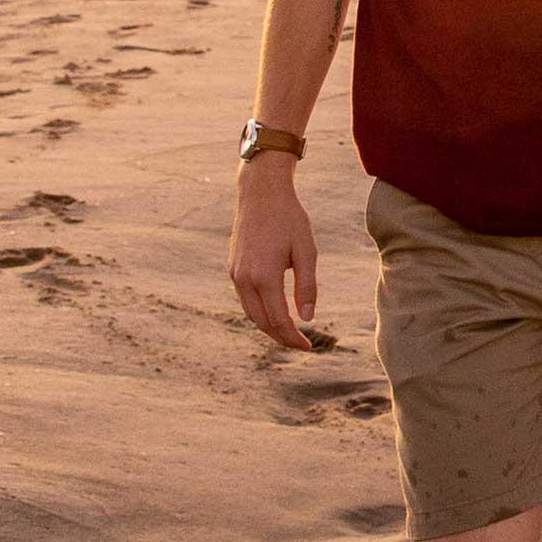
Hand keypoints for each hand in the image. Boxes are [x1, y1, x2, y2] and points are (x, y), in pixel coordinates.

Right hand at [228, 161, 320, 348]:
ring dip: (268, 326)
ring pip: (250, 312)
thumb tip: (307, 318)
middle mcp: (244, 279)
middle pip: (261, 322)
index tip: (309, 348)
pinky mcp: (233, 268)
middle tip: (301, 345)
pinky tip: (274, 311)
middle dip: (281, 337)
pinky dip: (259, 311)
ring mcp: (235, 274)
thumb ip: (307, 286)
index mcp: (264, 277)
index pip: (279, 320)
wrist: (260, 193)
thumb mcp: (306, 251)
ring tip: (288, 332)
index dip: (293, 338)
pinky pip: (245, 299)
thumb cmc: (289, 219)